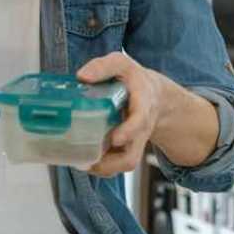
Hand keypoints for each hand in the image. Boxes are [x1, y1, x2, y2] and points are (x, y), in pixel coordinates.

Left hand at [76, 52, 164, 176]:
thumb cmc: (133, 79)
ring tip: (81, 162)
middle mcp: (141, 128)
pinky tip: (84, 160)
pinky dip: (101, 167)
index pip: (140, 120)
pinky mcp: (128, 149)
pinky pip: (117, 166)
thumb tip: (82, 76)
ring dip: (102, 168)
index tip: (116, 139)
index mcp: (142, 105)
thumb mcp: (121, 64)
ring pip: (124, 165)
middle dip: (110, 163)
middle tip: (88, 162)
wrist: (153, 96)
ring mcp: (135, 142)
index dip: (129, 131)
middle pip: (131, 156)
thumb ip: (103, 67)